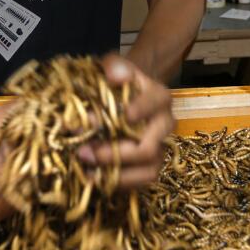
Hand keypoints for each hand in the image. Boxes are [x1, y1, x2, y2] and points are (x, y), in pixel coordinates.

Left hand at [77, 54, 175, 190]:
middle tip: (85, 151)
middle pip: (149, 148)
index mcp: (159, 97)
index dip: (141, 109)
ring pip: (148, 170)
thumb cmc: (117, 82)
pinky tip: (92, 178)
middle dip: (116, 153)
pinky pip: (140, 183)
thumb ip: (115, 66)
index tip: (123, 114)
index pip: (156, 103)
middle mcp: (164, 125)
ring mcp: (159, 148)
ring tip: (86, 169)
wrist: (123, 96)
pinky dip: (117, 184)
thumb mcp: (115, 67)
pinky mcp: (149, 167)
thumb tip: (115, 76)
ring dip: (116, 173)